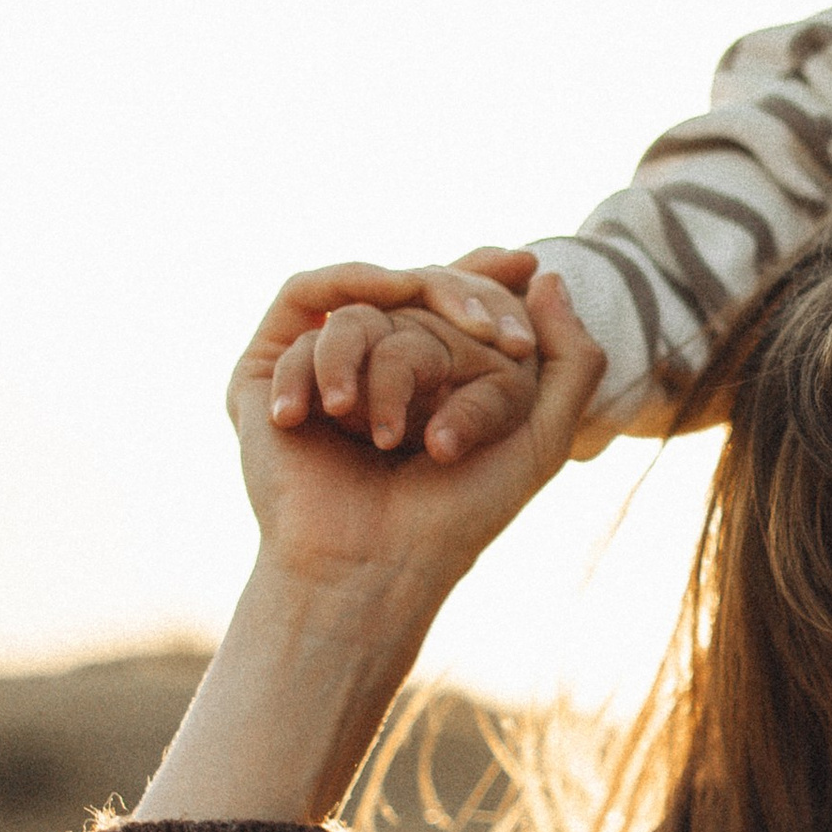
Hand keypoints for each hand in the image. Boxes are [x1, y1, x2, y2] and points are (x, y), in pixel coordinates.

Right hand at [136, 271, 605, 826]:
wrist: (372, 567)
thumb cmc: (456, 516)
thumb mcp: (540, 438)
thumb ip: (570, 361)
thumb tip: (548, 275)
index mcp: (430, 373)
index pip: (453, 295)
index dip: (484, 271)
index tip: (526, 263)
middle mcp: (373, 363)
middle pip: (414, 283)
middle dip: (456, 297)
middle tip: (492, 336)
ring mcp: (318, 366)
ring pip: (358, 304)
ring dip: (386, 359)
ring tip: (389, 435)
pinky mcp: (261, 375)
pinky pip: (296, 308)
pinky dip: (321, 349)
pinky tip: (333, 410)